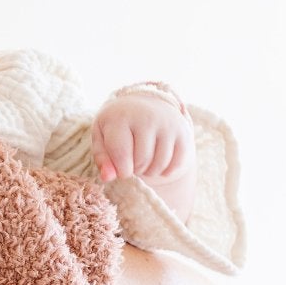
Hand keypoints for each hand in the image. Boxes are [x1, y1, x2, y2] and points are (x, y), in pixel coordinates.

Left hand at [91, 93, 196, 220]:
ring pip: (159, 164)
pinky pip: (176, 164)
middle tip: (132, 164)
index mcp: (121, 117)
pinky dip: (166, 171)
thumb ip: (102, 159)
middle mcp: (147, 117)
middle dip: (135, 170)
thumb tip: (107, 177)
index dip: (121, 170)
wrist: (144, 106)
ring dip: (150, 172)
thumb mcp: (102, 138)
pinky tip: (157, 164)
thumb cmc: (118, 127)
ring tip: (143, 164)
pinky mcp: (183, 132)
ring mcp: (168, 124)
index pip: (122, 154)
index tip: (121, 169)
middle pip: (142, 161)